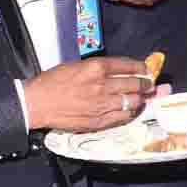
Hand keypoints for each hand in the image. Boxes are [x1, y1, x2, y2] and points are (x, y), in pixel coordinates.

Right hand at [22, 55, 154, 132]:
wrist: (36, 103)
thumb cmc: (52, 82)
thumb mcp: (76, 65)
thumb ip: (99, 68)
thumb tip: (119, 70)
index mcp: (96, 68)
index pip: (128, 66)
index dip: (141, 68)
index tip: (146, 69)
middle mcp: (102, 85)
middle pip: (135, 84)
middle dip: (145, 84)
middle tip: (149, 84)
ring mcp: (102, 104)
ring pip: (132, 101)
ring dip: (140, 99)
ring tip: (142, 97)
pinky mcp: (99, 120)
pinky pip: (123, 116)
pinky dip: (129, 112)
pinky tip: (130, 109)